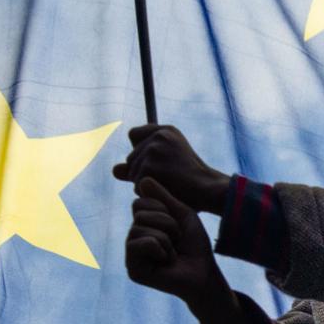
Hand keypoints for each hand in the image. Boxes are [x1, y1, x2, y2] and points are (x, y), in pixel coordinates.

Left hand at [112, 126, 227, 212]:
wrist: (208, 189)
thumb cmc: (191, 180)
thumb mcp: (168, 164)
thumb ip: (140, 163)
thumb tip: (115, 170)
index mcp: (165, 130)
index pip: (134, 135)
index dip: (140, 152)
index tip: (155, 162)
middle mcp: (157, 136)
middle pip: (130, 158)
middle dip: (142, 171)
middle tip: (168, 177)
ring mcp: (152, 150)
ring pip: (132, 173)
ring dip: (145, 183)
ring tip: (168, 183)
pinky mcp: (148, 167)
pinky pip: (136, 186)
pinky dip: (148, 192)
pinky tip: (166, 190)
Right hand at [125, 178, 222, 308]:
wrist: (204, 272)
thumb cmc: (195, 245)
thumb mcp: (181, 214)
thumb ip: (163, 198)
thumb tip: (142, 179)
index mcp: (143, 226)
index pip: (140, 202)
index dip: (163, 209)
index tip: (177, 226)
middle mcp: (133, 239)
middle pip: (139, 213)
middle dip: (167, 223)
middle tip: (177, 240)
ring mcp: (131, 255)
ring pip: (139, 228)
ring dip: (166, 238)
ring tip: (173, 252)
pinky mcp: (133, 269)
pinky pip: (137, 244)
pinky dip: (159, 249)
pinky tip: (165, 262)